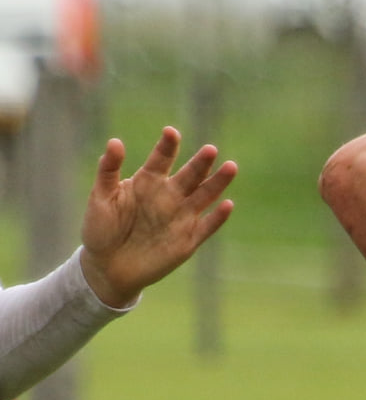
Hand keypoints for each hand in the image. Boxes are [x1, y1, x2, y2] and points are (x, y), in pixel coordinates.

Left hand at [78, 129, 237, 308]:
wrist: (108, 266)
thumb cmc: (101, 229)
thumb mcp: (101, 197)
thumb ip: (108, 170)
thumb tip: (115, 142)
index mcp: (148, 181)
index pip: (162, 159)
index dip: (168, 145)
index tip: (171, 132)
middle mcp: (168, 195)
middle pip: (190, 175)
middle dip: (200, 163)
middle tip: (210, 150)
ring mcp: (180, 217)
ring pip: (204, 196)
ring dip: (217, 183)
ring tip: (230, 167)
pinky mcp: (188, 240)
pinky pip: (207, 226)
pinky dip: (217, 217)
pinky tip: (227, 205)